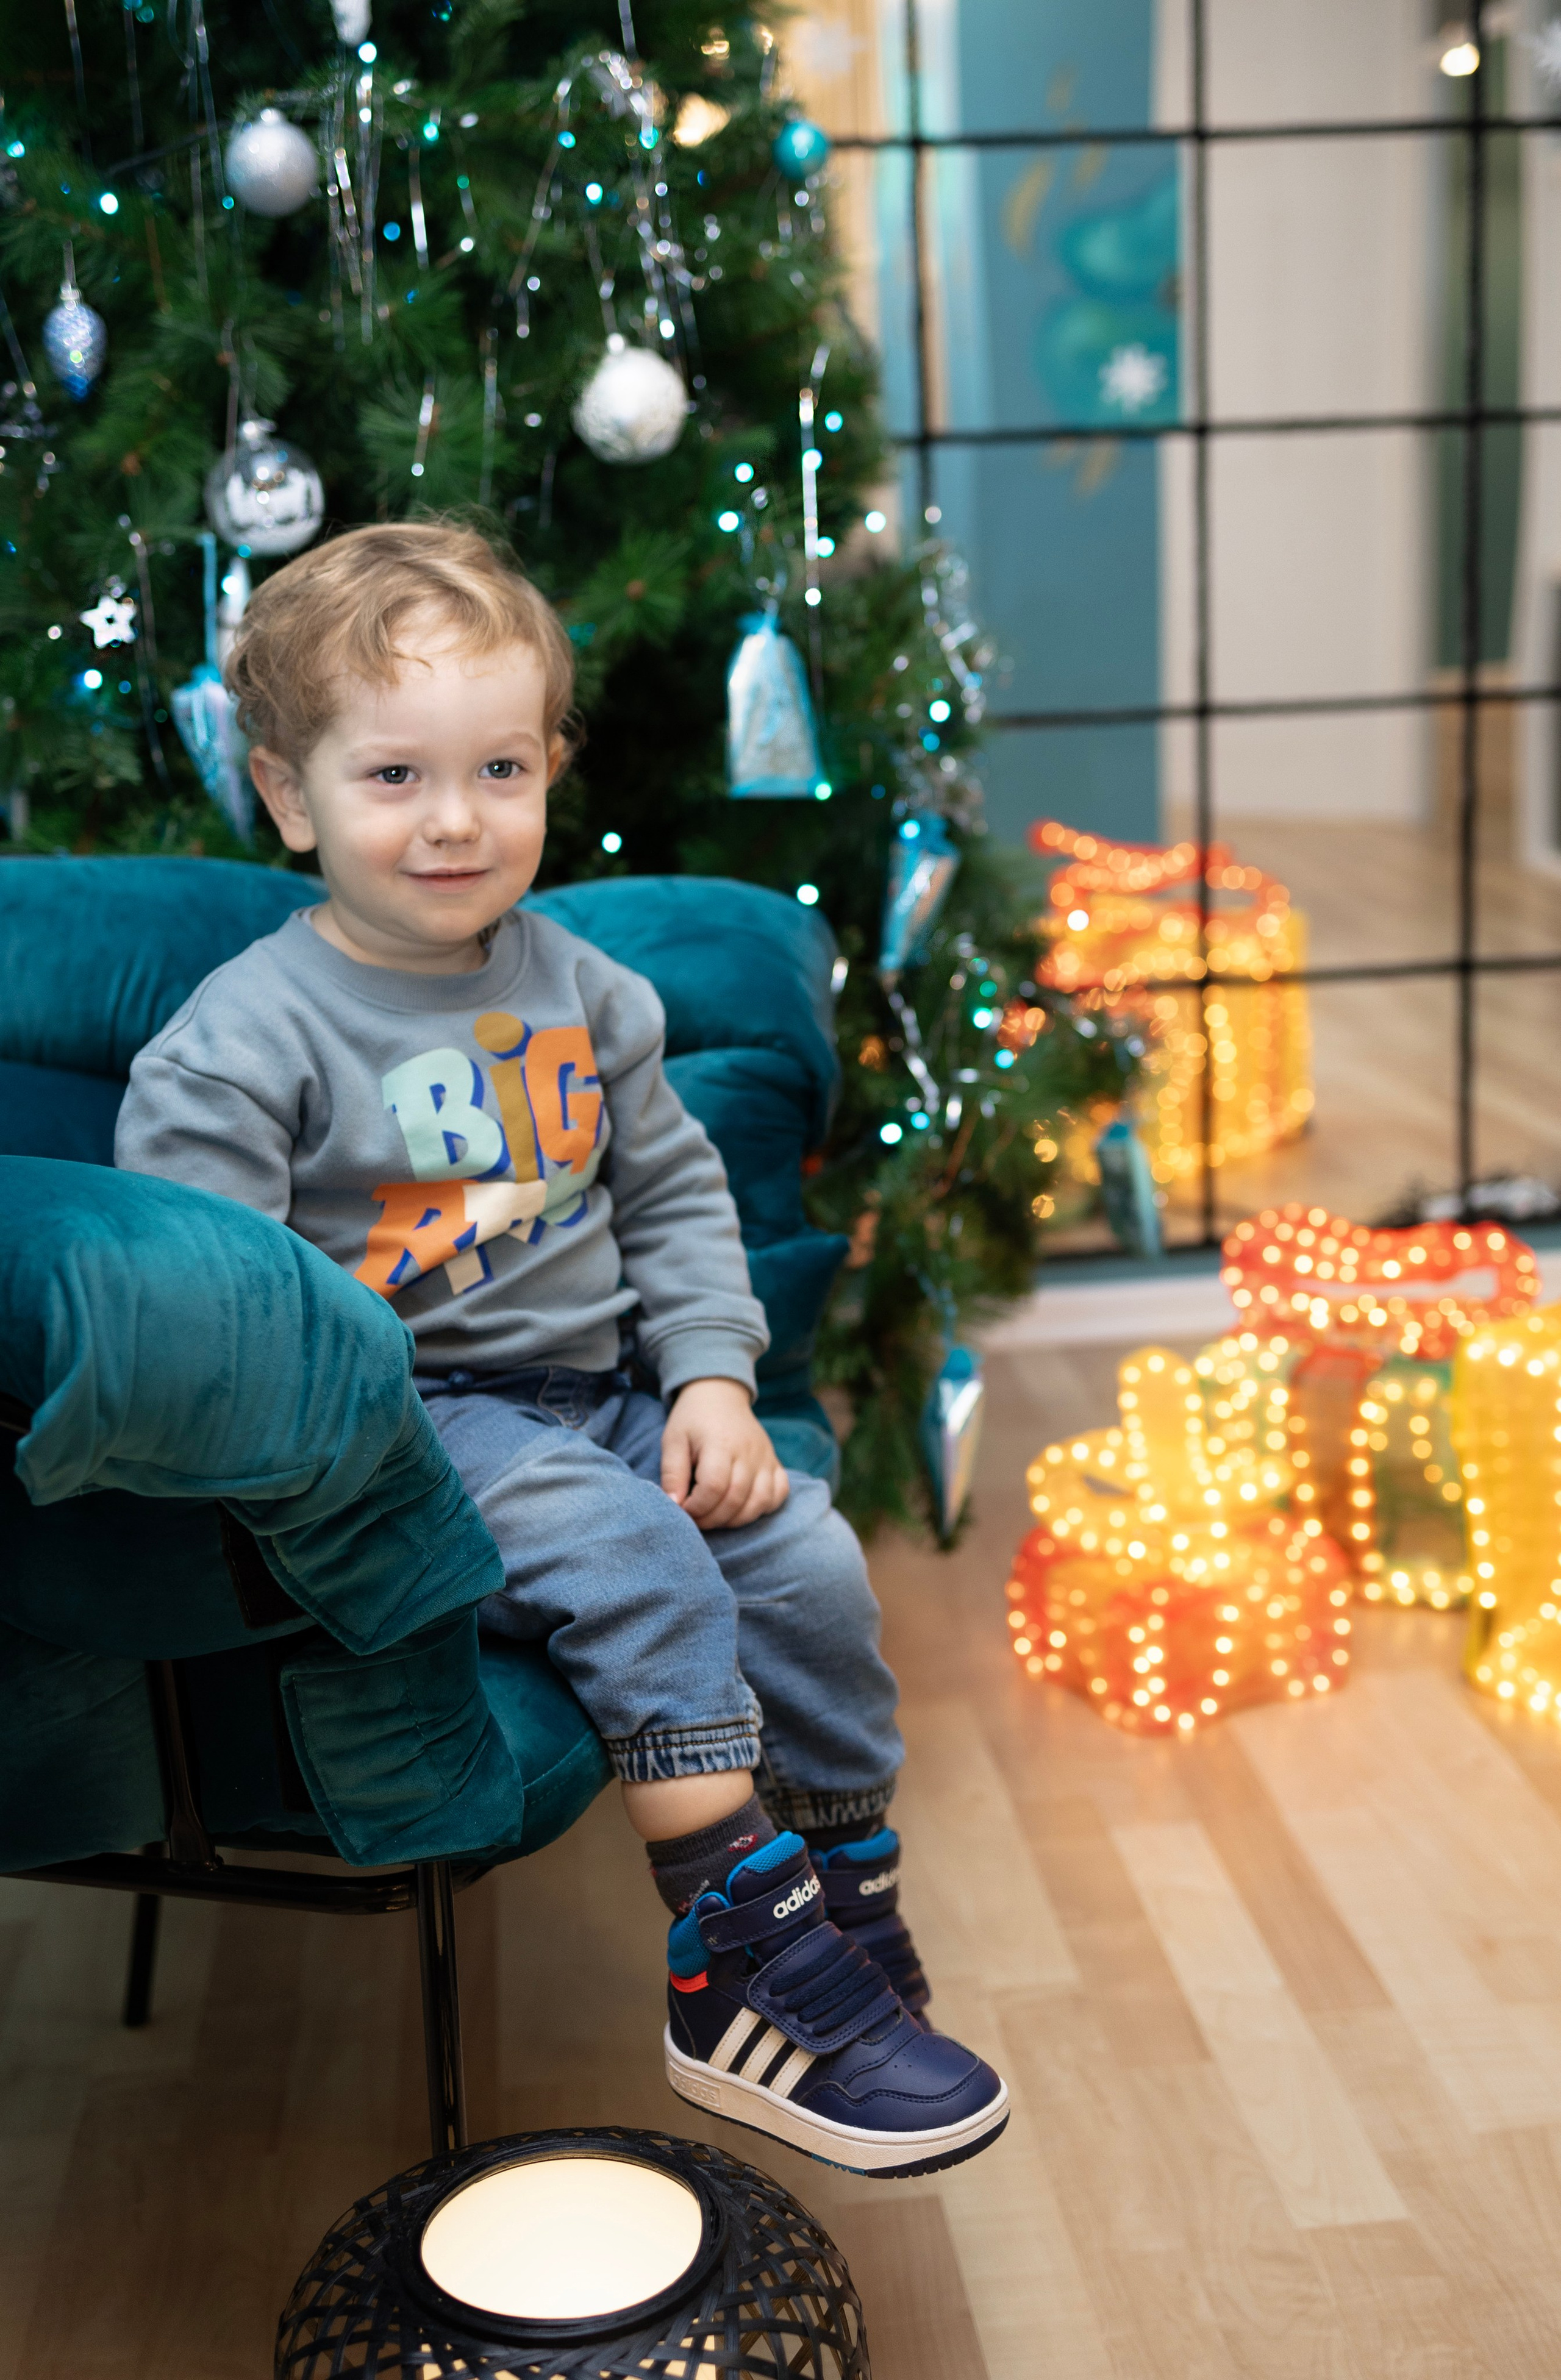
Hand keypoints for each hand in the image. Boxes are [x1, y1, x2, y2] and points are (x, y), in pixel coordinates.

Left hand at [661, 1377, 789, 1531]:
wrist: (720, 1395)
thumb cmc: (693, 1420)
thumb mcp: (673, 1440)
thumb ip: (672, 1473)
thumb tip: (674, 1505)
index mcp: (720, 1444)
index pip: (713, 1487)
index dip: (696, 1507)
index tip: (683, 1508)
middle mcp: (748, 1452)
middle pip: (736, 1499)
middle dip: (712, 1518)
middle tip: (696, 1519)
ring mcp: (765, 1458)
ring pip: (759, 1502)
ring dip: (735, 1519)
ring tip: (715, 1516)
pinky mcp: (775, 1462)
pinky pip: (779, 1493)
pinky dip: (763, 1507)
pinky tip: (742, 1507)